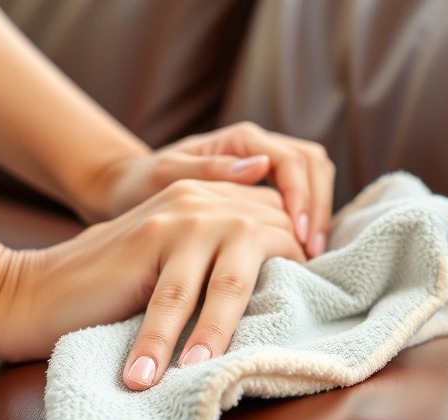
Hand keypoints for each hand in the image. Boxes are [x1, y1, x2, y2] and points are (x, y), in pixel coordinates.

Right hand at [0, 179, 305, 389]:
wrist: (32, 291)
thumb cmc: (114, 295)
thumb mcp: (182, 272)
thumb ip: (228, 266)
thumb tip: (290, 298)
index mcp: (219, 199)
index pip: (284, 228)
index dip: (303, 271)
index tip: (313, 316)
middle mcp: (207, 198)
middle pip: (273, 246)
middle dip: (289, 302)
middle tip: (295, 361)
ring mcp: (182, 216)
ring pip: (230, 281)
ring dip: (224, 337)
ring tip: (215, 379)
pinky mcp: (151, 238)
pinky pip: (178, 299)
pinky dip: (174, 343)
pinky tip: (167, 375)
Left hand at [84, 122, 335, 257]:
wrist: (129, 188)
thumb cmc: (141, 184)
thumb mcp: (166, 177)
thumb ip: (210, 171)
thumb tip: (260, 166)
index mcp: (239, 139)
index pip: (292, 160)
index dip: (302, 197)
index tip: (299, 235)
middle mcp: (257, 146)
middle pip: (313, 163)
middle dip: (319, 206)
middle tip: (313, 250)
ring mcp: (264, 165)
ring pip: (314, 176)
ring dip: (319, 212)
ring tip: (311, 253)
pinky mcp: (264, 186)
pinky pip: (301, 194)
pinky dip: (308, 219)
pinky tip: (302, 251)